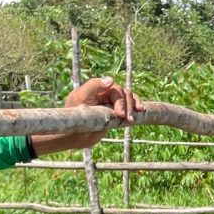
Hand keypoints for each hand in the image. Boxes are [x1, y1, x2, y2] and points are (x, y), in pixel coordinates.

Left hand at [29, 76, 144, 156]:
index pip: (116, 89)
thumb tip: (110, 80)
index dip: (121, 100)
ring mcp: (111, 104)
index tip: (120, 114)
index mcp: (98, 89)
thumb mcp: (80, 97)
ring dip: (133, 108)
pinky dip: (135, 109)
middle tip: (126, 119)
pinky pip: (129, 108)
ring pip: (129, 100)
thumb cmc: (73, 115)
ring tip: (131, 120)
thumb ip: (93, 86)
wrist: (73, 134)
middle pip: (124, 94)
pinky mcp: (115, 114)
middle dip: (128, 106)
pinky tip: (140, 113)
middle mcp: (106, 95)